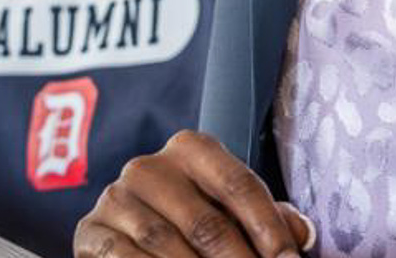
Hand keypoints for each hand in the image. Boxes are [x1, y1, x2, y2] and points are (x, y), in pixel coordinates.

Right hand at [73, 130, 314, 257]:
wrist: (129, 240)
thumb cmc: (194, 226)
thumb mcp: (232, 216)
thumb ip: (269, 220)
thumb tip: (304, 233)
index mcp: (191, 149)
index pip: (239, 185)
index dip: (269, 230)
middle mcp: (149, 166)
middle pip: (207, 223)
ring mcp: (115, 197)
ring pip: (168, 246)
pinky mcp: (91, 232)